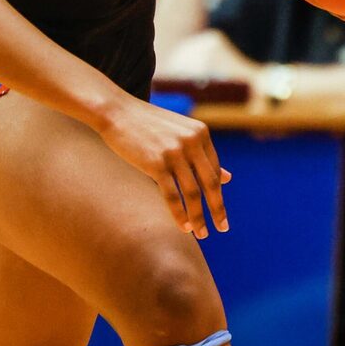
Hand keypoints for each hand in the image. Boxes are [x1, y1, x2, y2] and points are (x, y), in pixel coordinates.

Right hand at [99, 95, 229, 236]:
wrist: (116, 111)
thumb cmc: (148, 125)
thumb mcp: (180, 134)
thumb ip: (202, 155)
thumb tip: (228, 178)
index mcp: (200, 132)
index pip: (213, 170)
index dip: (216, 193)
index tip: (218, 211)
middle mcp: (191, 141)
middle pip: (210, 183)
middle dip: (217, 209)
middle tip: (222, 228)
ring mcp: (174, 152)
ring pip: (192, 192)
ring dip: (198, 216)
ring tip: (201, 233)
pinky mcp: (156, 163)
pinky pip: (172, 195)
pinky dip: (179, 214)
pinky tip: (183, 226)